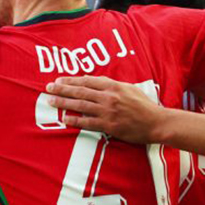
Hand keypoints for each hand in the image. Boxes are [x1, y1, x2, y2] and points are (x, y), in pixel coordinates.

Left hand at [45, 76, 164, 143]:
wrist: (156, 122)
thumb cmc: (144, 106)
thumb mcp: (129, 89)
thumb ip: (113, 86)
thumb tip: (97, 83)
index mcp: (113, 86)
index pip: (87, 81)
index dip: (71, 80)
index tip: (59, 80)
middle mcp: (109, 97)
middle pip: (80, 91)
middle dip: (62, 89)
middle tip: (48, 88)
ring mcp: (108, 111)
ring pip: (81, 105)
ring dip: (64, 103)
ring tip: (51, 102)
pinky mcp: (109, 125)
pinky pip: (88, 122)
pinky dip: (75, 120)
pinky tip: (65, 118)